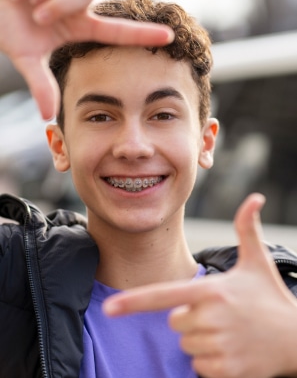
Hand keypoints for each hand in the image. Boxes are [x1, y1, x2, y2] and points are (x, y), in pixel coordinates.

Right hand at [0, 0, 172, 119]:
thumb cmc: (9, 27)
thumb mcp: (27, 57)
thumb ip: (41, 84)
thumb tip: (47, 117)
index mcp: (80, 27)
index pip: (118, 31)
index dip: (144, 34)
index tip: (170, 37)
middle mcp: (79, 4)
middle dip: (56, 7)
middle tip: (35, 15)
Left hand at [103, 193, 296, 377]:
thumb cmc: (271, 297)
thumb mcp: (258, 261)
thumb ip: (247, 228)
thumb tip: (255, 197)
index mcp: (211, 291)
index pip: (164, 295)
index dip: (133, 301)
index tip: (108, 308)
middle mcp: (211, 319)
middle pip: (175, 322)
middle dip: (190, 318)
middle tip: (220, 314)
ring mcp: (219, 347)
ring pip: (186, 345)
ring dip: (202, 340)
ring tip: (229, 331)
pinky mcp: (226, 371)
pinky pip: (200, 367)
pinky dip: (212, 361)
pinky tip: (233, 350)